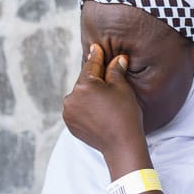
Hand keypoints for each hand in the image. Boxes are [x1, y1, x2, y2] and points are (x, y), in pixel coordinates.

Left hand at [63, 44, 146, 170]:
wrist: (122, 145)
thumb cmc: (125, 115)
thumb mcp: (122, 89)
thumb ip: (115, 71)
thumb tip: (118, 58)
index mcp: (84, 85)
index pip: (91, 66)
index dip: (96, 56)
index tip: (95, 47)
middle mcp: (71, 97)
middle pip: (85, 82)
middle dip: (95, 79)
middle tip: (107, 76)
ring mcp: (68, 112)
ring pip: (80, 97)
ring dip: (90, 95)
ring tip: (104, 99)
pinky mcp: (70, 124)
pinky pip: (77, 110)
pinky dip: (86, 108)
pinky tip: (99, 111)